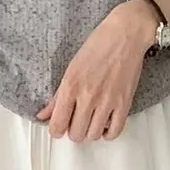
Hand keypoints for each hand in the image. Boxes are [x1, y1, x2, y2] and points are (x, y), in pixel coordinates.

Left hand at [38, 0, 158, 142]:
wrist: (125, 34)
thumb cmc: (98, 46)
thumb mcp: (71, 68)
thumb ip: (57, 96)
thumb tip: (43, 115)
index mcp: (70, 86)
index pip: (57, 125)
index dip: (56, 130)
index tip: (59, 127)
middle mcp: (88, 96)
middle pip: (76, 134)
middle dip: (74, 131)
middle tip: (76, 121)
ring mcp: (107, 101)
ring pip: (94, 135)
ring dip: (91, 132)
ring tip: (91, 121)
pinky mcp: (124, 102)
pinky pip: (115, 131)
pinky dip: (109, 132)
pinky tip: (106, 124)